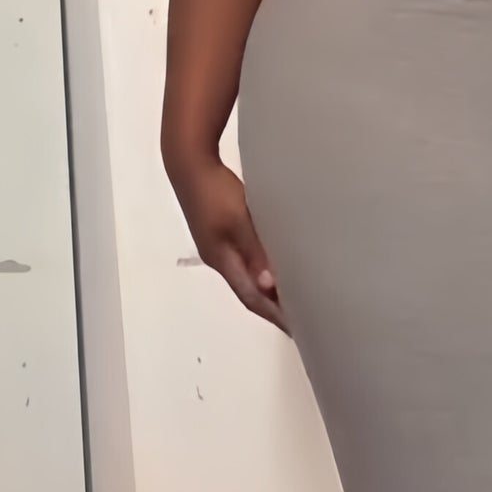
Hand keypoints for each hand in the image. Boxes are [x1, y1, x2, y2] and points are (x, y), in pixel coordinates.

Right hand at [170, 155, 283, 329]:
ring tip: (293, 297)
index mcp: (222, 260)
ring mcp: (218, 246)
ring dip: (268, 290)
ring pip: (247, 276)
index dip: (274, 314)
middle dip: (272, 308)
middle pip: (249, 291)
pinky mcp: (220, 233)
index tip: (298, 328)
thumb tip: (271, 285)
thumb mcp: (239, 220)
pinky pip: (246, 260)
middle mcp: (219, 258)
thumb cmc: (216, 191)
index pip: (252, 297)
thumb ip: (255, 250)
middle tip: (302, 318)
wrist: (189, 164)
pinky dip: (262, 270)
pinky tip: (275, 267)